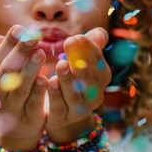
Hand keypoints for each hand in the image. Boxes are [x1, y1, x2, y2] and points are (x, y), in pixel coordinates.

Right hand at [0, 24, 46, 151]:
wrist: (15, 132)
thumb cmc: (12, 96)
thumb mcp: (4, 78)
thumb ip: (4, 58)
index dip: (8, 42)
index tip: (20, 28)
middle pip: (7, 70)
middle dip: (19, 52)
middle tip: (33, 36)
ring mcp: (10, 107)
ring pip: (19, 87)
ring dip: (30, 69)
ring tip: (41, 53)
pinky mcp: (26, 118)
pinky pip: (32, 103)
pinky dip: (38, 91)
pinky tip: (46, 79)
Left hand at [45, 27, 110, 143]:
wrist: (63, 113)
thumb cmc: (73, 78)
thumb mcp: (82, 61)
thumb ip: (90, 46)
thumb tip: (100, 34)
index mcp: (102, 76)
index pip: (97, 60)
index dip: (87, 48)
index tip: (75, 37)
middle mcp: (94, 93)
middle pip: (88, 77)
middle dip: (79, 60)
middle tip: (68, 44)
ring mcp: (80, 108)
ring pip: (74, 94)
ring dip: (68, 78)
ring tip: (60, 64)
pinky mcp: (63, 118)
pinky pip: (60, 106)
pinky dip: (55, 94)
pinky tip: (49, 82)